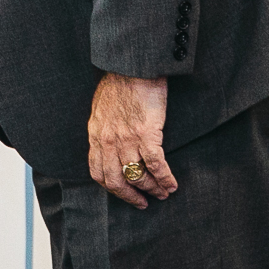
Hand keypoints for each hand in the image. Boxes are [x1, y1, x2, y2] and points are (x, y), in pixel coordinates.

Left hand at [88, 73, 176, 208]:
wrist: (132, 65)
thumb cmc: (120, 82)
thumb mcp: (102, 108)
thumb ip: (104, 128)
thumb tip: (110, 144)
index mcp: (96, 135)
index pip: (98, 171)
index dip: (112, 188)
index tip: (124, 194)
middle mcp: (108, 141)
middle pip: (116, 180)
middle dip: (131, 195)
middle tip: (143, 202)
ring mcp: (126, 138)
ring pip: (138, 175)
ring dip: (152, 189)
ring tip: (163, 193)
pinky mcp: (146, 133)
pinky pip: (156, 164)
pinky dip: (164, 178)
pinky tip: (172, 184)